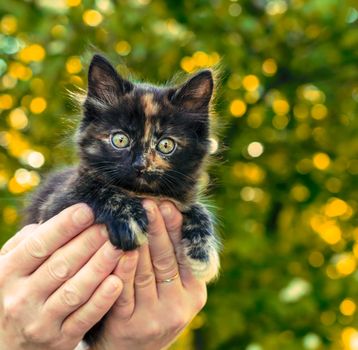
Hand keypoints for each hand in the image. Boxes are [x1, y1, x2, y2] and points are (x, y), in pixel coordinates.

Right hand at [0, 204, 123, 349]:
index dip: (64, 226)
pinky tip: (118, 281)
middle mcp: (20, 298)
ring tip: (120, 247)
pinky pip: (84, 318)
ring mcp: (40, 322)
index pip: (39, 245)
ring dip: (101, 266)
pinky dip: (102, 301)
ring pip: (75, 291)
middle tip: (112, 226)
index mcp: (7, 273)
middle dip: (90, 242)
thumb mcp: (11, 266)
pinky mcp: (59, 340)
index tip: (88, 210)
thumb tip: (57, 220)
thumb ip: (29, 242)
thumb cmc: (16, 291)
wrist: (6, 345)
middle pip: (61, 265)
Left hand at [93, 200, 206, 349]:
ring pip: (145, 272)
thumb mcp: (177, 290)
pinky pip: (124, 291)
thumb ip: (178, 262)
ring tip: (134, 216)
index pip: (184, 254)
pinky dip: (122, 268)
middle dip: (157, 228)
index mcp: (194, 294)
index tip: (167, 205)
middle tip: (150, 203)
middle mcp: (178, 307)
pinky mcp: (128, 326)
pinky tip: (120, 248)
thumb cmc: (156, 308)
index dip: (175, 229)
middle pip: (165, 259)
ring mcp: (153, 318)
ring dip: (140, 241)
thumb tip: (174, 216)